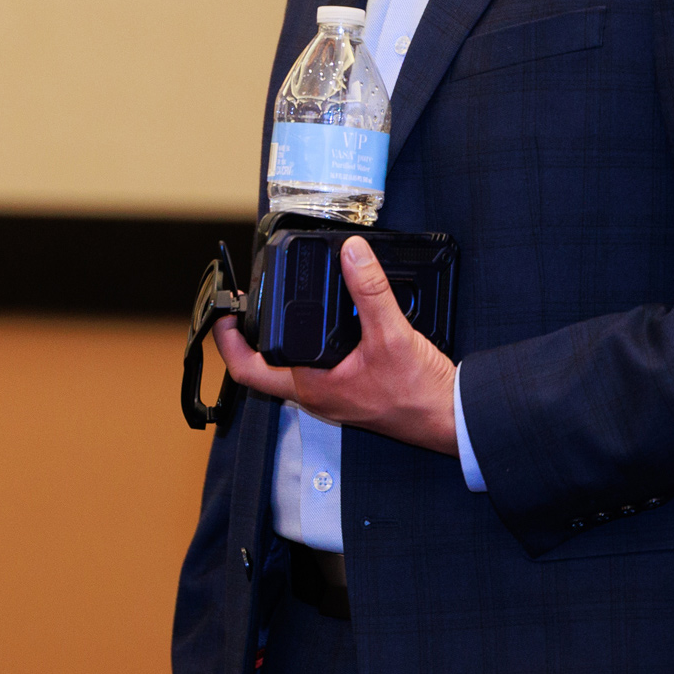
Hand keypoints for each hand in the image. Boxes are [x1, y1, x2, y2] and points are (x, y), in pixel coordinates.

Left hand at [214, 235, 460, 454]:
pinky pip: (316, 366)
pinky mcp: (349, 390)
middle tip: (246, 302)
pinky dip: (310, 342)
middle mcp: (315, 395)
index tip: (223, 312)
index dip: (228, 340)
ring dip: (281, 338)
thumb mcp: (392, 335)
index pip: (248, 369)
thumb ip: (369, 291)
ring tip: (278, 304)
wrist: (451, 419)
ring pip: (291, 366)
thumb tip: (352, 254)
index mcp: (312, 387)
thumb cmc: (420, 395)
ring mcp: (331, 394)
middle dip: (251, 333)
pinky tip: (323, 321)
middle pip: (264, 366)